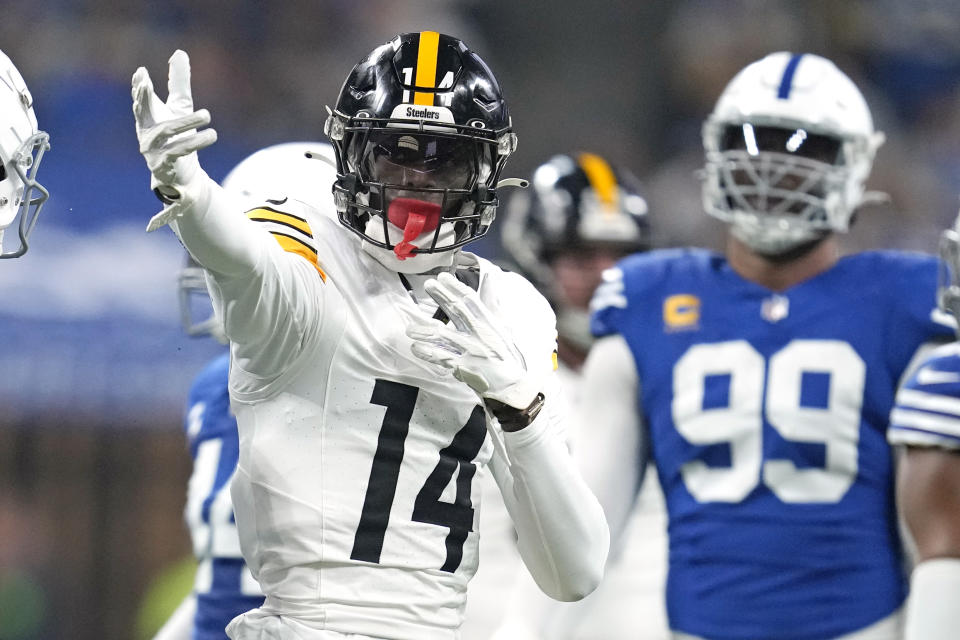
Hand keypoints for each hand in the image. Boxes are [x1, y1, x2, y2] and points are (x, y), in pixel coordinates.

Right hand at [132, 50, 217, 230]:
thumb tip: (180, 52)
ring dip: (193, 145)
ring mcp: (161, 168)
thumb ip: (179, 82)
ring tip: (213, 133)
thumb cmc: (176, 139)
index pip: (143, 108)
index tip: (143, 76)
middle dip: (183, 122)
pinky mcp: (174, 188)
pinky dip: (162, 216)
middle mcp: (151, 147)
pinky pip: (168, 204)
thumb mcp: (179, 110)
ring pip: (176, 157)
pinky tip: (152, 228)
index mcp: (150, 127)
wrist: (178, 175)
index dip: (142, 94)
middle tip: (207, 112)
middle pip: (163, 132)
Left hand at [406, 271, 540, 409]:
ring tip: (410, 328)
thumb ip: (491, 305)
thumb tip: (489, 279)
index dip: (456, 287)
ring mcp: (471, 351)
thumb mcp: (502, 328)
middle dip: (442, 296)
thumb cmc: (505, 356)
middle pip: (457, 311)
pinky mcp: (464, 366)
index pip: (471, 300)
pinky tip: (416, 348)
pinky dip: (427, 352)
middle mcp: (479, 335)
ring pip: (444, 336)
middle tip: (429, 285)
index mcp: (489, 324)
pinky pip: (441, 357)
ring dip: (425, 330)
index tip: (443, 277)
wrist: (511, 386)